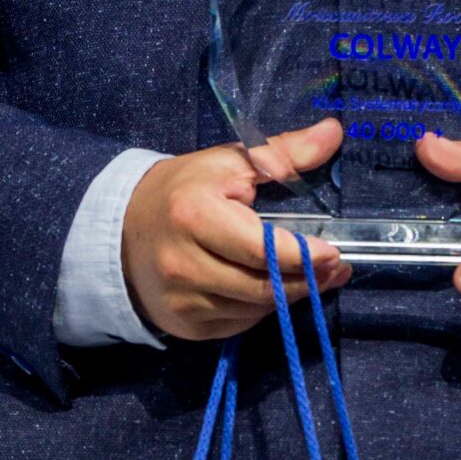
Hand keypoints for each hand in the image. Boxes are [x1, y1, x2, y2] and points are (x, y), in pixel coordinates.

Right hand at [121, 119, 350, 341]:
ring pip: (255, 311)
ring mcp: (182, 302)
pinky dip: (262, 309)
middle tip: (336, 268)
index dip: (301, 255)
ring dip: (291, 296)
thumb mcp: (229, 162)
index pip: (259, 249)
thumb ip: (283, 152)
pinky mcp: (185, 326)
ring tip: (316, 276)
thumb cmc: (184, 189)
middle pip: (262, 288)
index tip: (334, 253)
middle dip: (308, 280)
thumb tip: (332, 133)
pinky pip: (238, 324)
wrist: (124, 229)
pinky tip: (274, 288)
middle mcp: (184, 265)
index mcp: (195, 216)